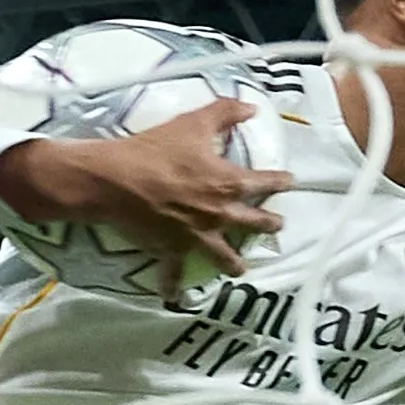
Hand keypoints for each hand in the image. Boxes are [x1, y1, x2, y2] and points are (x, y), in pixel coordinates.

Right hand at [0, 95, 292, 288]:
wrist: (114, 179)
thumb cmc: (155, 149)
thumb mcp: (193, 123)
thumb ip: (225, 113)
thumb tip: (252, 107)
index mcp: (228, 184)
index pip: (264, 183)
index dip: (279, 181)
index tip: (290, 181)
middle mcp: (218, 215)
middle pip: (253, 223)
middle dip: (268, 224)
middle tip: (277, 225)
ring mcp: (196, 237)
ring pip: (224, 257)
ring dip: (234, 263)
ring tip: (241, 268)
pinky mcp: (170, 251)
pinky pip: (173, 273)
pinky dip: (173, 286)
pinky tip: (174, 297)